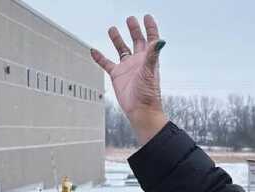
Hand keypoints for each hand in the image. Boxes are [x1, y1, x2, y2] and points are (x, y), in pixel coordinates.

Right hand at [90, 15, 168, 145]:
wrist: (140, 110)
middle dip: (134, 29)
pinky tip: (93, 50)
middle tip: (130, 19)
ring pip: (121, 49)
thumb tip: (161, 40)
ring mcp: (127, 68)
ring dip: (117, 39)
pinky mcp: (117, 76)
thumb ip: (153, 54)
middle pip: (136, 41)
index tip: (147, 16)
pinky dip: (99, 57)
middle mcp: (138, 61)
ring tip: (112, 29)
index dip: (150, 27)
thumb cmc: (148, 94)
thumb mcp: (150, 71)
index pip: (151, 39)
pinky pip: (106, 63)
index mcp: (148, 58)